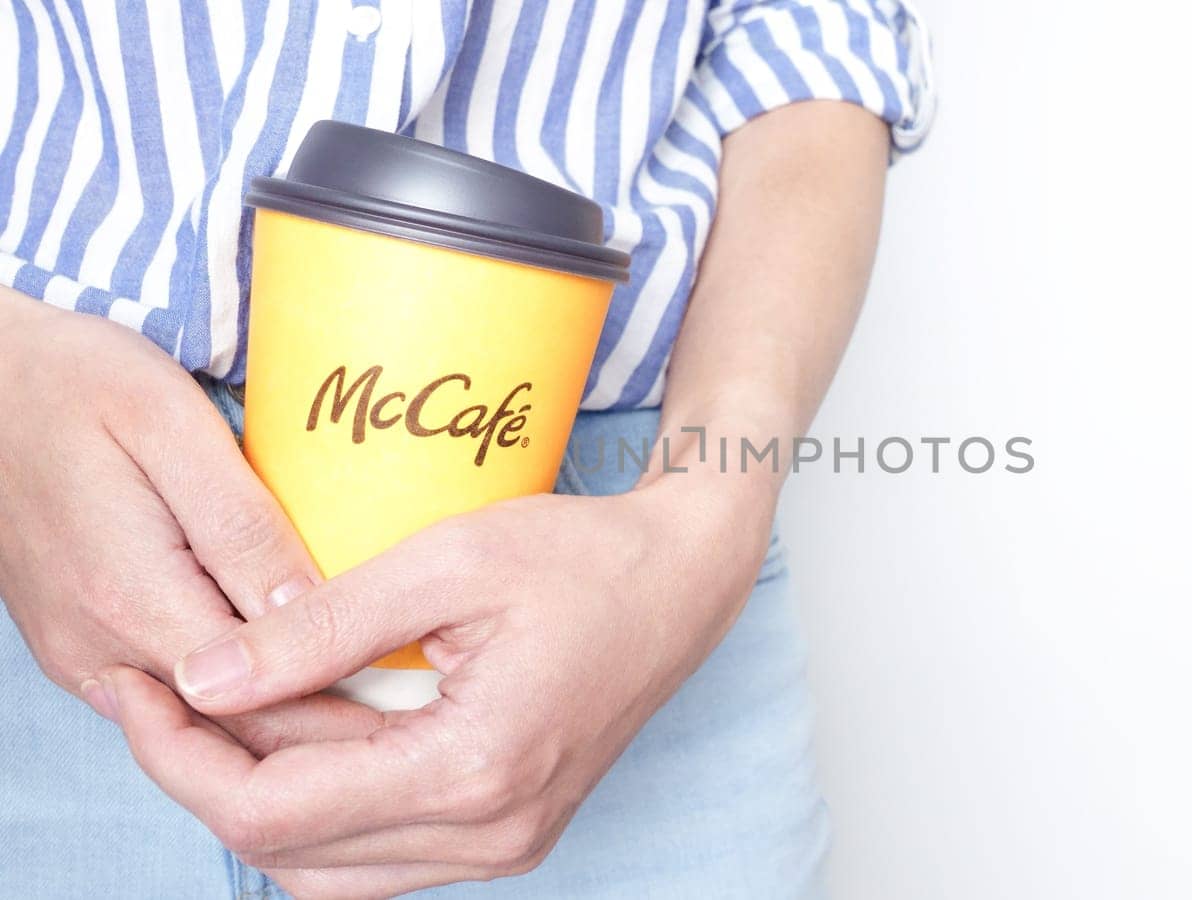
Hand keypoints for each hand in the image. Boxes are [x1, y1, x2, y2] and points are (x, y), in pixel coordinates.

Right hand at [0, 289, 382, 754]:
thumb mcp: (170, 425)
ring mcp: (83, 655)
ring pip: (204, 724)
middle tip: (420, 716)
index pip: (261, 696)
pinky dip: (239, 702)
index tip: (423, 703)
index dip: (346, 705)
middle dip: (329, 728)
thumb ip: (241, 526)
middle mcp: (99, 647)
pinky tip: (302, 677)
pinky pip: (172, 697)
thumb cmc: (76, 383)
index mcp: (130, 595)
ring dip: (287, 721)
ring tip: (379, 702)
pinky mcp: (80, 646)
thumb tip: (313, 609)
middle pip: (237, 726)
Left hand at [93, 467, 774, 897]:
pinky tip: (314, 730)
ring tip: (244, 706)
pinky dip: (324, 804)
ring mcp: (507, 845)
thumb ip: (316, 627)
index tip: (143, 688)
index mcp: (475, 770)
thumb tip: (200, 681)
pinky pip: (379, 852)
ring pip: (327, 868)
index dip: (182, 758)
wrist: (683, 581)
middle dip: (212, 774)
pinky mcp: (509, 833)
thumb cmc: (582, 556)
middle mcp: (492, 834)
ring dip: (267, 795)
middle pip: (290, 852)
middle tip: (179, 687)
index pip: (275, 813)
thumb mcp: (445, 562)